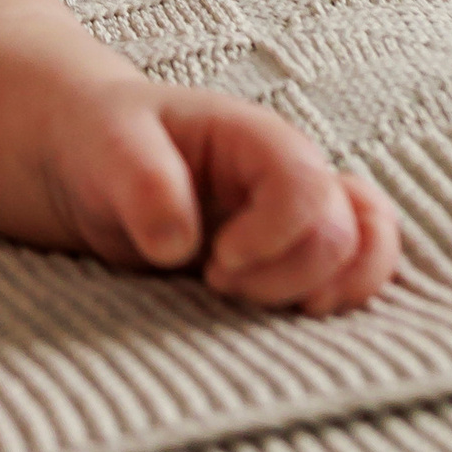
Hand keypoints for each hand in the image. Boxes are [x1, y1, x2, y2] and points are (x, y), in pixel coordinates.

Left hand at [35, 75, 401, 312]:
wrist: (84, 159)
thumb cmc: (99, 141)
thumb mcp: (105, 146)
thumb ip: (141, 181)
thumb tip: (177, 246)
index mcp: (252, 137)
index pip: (308, 184)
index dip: (275, 236)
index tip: (214, 262)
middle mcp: (287, 175)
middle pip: (345, 231)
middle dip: (287, 276)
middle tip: (217, 282)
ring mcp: (293, 217)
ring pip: (367, 252)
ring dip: (326, 292)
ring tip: (259, 305)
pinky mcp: (285, 256)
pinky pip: (349, 274)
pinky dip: (336, 300)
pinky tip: (288, 313)